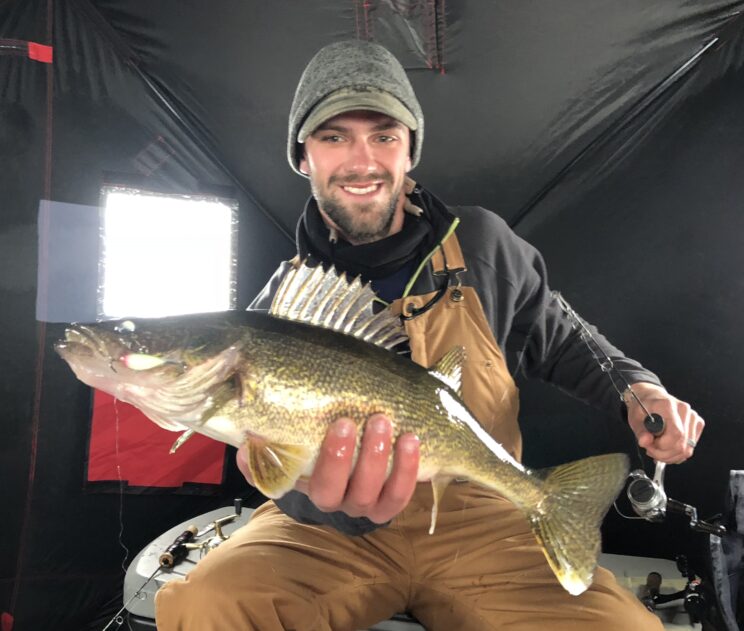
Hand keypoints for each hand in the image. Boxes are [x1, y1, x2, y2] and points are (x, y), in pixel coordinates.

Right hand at [236, 414, 419, 522]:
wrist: (343, 472)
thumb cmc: (312, 451)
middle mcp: (337, 503)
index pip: (310, 484)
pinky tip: (411, 440)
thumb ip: (264, 449)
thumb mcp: (287, 450)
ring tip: (387, 424)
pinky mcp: (390, 502)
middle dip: (351, 456)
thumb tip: (244, 442)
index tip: (337, 423)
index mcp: (308, 489)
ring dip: (384, 459)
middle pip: (343, 490)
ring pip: (376, 493)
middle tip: (359, 420)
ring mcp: (366, 505)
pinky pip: (401, 494)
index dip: (324, 459)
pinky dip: (409, 470)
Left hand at [625, 382, 704, 463]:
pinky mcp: (697, 424)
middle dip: (664, 453)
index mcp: (668, 405)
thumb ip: (640, 431)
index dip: (662, 445)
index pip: (676, 434)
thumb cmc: (643, 407)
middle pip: (682, 445)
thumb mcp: (634, 418)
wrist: (651, 398)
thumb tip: (645, 442)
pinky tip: (666, 448)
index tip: (649, 444)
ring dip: (670, 455)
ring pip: (687, 450)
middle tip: (650, 449)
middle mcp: (684, 410)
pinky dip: (677, 453)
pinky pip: (690, 447)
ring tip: (657, 449)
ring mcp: (693, 417)